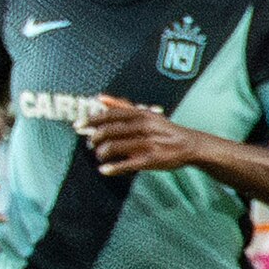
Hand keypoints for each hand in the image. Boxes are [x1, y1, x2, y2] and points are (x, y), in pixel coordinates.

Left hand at [76, 97, 200, 176]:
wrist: (190, 144)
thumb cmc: (164, 129)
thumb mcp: (146, 113)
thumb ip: (122, 105)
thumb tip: (100, 98)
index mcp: (140, 114)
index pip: (110, 115)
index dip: (91, 120)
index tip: (78, 125)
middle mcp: (143, 127)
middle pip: (109, 131)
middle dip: (94, 138)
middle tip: (89, 144)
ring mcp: (147, 143)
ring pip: (114, 147)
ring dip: (101, 153)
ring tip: (99, 156)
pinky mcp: (151, 160)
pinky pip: (127, 164)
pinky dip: (113, 168)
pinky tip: (104, 170)